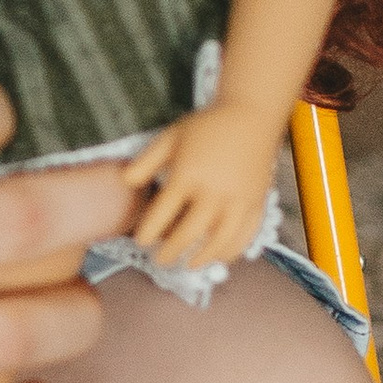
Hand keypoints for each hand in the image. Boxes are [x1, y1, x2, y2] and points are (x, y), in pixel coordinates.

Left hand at [127, 109, 280, 272]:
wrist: (251, 116)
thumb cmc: (206, 126)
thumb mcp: (170, 137)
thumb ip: (146, 162)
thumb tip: (125, 182)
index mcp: (187, 176)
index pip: (161, 214)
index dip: (148, 232)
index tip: (140, 241)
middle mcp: (213, 193)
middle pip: (188, 234)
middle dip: (170, 252)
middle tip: (159, 261)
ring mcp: (238, 201)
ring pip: (218, 242)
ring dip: (201, 258)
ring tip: (187, 266)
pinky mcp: (257, 204)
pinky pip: (244, 236)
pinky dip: (232, 251)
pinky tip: (219, 257)